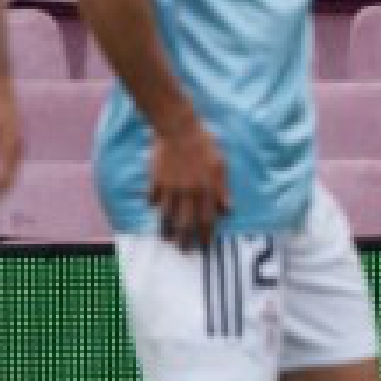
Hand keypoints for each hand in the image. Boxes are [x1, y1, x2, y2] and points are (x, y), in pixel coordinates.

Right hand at [149, 118, 229, 247]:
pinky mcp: (155, 181)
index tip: (206, 247)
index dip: (206, 235)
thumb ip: (222, 189)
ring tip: (168, 239)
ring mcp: (169, 188)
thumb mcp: (220, 165)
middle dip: (185, 239)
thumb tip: (228, 210)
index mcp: (206, 189)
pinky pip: (153, 199)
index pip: (207, 219)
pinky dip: (154, 206)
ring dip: (167, 229)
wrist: (178, 129)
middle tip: (185, 251)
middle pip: (185, 222)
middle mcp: (188, 192)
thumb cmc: (204, 144)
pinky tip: (154, 211)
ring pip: (167, 215)